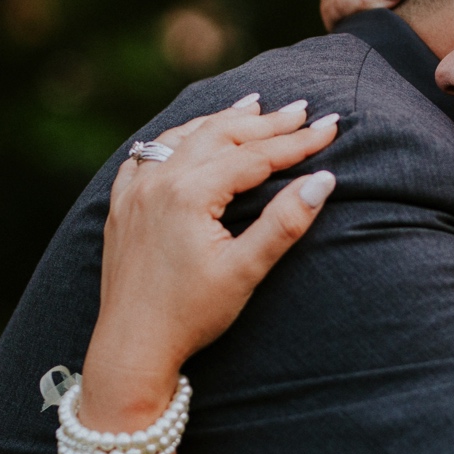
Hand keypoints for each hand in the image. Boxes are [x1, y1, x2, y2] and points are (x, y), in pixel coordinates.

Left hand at [81, 97, 338, 429]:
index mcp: (190, 194)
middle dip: (266, 122)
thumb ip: (284, 223)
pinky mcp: (122, 206)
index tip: (331, 128)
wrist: (131, 347)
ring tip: (254, 106)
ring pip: (184, 138)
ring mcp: (135, 191)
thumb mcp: (245, 271)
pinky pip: (149, 155)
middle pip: (221, 136)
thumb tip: (323, 181)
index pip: (256, 156)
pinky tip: (188, 137)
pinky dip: (178, 139)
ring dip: (222, 121)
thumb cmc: (190, 316)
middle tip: (303, 110)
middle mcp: (158, 182)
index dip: (297, 142)